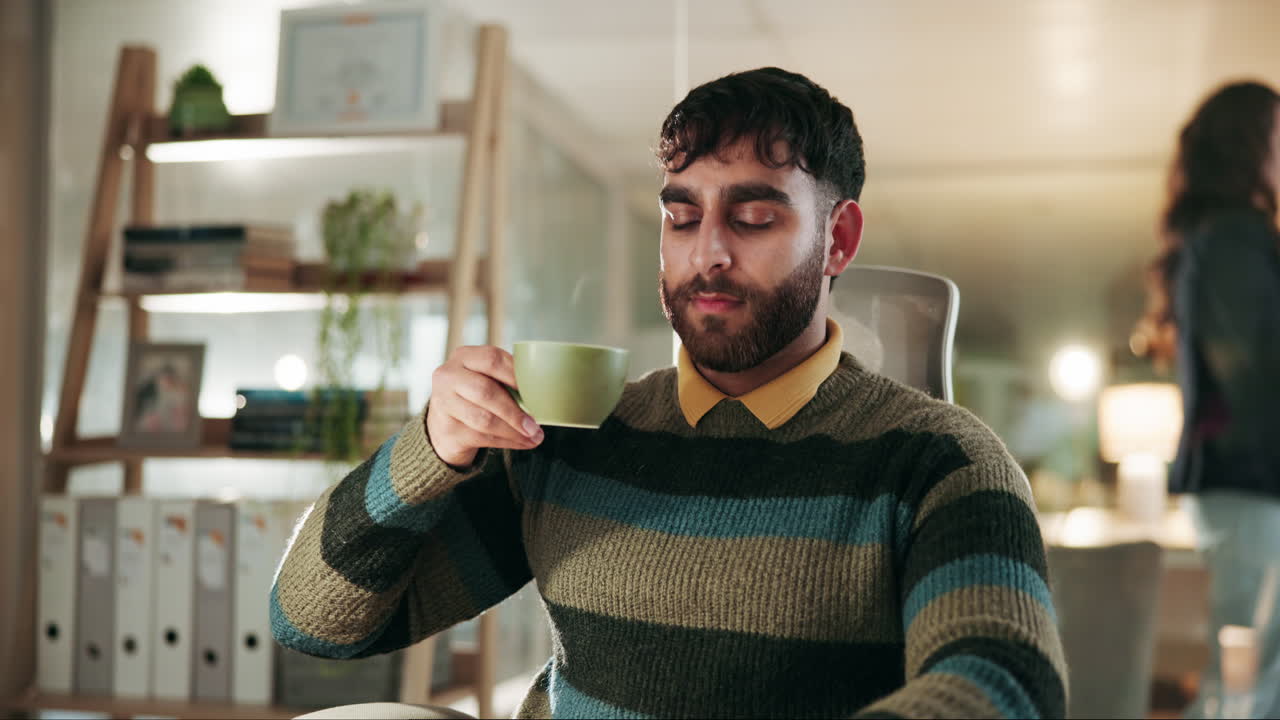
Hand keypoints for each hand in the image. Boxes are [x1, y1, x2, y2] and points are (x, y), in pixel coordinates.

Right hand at [425, 345, 543, 467]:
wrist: (444, 423)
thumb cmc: (474, 395)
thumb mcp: (485, 378)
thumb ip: (507, 379)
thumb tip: (543, 393)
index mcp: (464, 357)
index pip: (492, 359)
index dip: (516, 375)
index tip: (538, 389)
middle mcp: (448, 377)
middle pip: (486, 391)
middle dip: (514, 411)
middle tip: (535, 424)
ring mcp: (443, 404)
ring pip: (484, 419)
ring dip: (514, 431)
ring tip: (534, 436)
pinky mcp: (447, 430)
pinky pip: (482, 438)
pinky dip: (507, 441)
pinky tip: (523, 443)